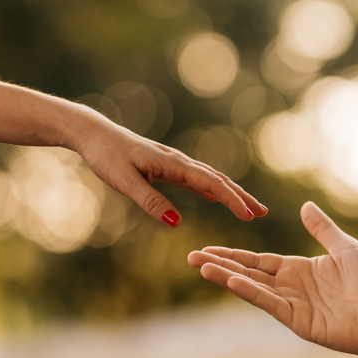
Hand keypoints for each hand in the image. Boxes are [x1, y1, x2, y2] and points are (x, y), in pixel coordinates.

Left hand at [75, 114, 266, 226]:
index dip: (233, 200)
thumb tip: (177, 222)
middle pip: (218, 179)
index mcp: (173, 164)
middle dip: (241, 196)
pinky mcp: (166, 166)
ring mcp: (174, 163)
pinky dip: (213, 188)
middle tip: (263, 212)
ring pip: (210, 178)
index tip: (250, 216)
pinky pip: (196, 178)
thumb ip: (150, 201)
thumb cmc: (107, 156)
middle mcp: (179, 161)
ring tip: (248, 206)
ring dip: (231, 192)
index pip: (212, 184)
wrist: (95, 134)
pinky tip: (217, 196)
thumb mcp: (124, 182)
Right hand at [188, 201, 357, 357]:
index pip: (258, 261)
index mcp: (298, 269)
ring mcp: (292, 304)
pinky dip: (250, 291)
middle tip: (190, 256)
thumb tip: (305, 205)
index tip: (208, 249)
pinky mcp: (297, 319)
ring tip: (201, 266)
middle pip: (248, 272)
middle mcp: (290, 286)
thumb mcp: (345, 248)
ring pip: (253, 287)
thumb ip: (322, 229)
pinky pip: (269, 302)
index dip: (233, 255)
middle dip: (220, 264)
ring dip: (227, 277)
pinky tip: (232, 280)